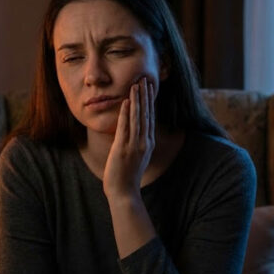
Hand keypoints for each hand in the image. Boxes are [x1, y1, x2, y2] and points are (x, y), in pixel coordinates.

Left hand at [103, 77, 154, 200]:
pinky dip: (125, 113)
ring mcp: (134, 146)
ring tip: (136, 85)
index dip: (150, 102)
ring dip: (137, 100)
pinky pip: (125, 128)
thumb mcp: (135, 158)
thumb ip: (135, 144)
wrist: (124, 194)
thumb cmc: (127, 178)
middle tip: (145, 79)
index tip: (149, 88)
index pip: (150, 118)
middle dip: (145, 96)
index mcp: (147, 144)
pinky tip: (125, 101)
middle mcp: (144, 143)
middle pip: (146, 114)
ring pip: (137, 118)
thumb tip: (132, 133)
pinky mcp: (123, 149)